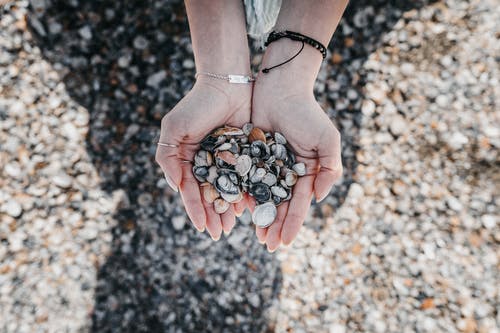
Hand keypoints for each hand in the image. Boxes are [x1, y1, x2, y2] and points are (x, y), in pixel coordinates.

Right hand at [156, 79, 251, 239]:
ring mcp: (226, 159)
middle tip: (219, 234)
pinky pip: (245, 178)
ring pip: (228, 189)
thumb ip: (168, 158)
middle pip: (209, 194)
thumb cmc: (196, 105)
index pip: (190, 190)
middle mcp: (206, 162)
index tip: (202, 227)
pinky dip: (245, 192)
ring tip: (231, 227)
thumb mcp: (174, 128)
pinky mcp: (245, 154)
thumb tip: (176, 186)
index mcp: (188, 159)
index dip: (195, 209)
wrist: (226, 84)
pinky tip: (248, 208)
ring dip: (228, 209)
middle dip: (213, 215)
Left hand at [251, 80, 342, 251]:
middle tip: (268, 246)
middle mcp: (287, 172)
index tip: (285, 242)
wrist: (280, 88)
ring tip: (256, 236)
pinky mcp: (250, 155)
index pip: (299, 203)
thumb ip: (329, 169)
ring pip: (263, 196)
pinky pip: (247, 180)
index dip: (293, 223)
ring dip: (261, 217)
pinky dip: (245, 196)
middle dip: (275, 226)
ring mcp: (268, 165)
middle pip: (280, 205)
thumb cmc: (307, 113)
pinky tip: (241, 211)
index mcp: (306, 172)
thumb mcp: (327, 140)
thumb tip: (318, 199)